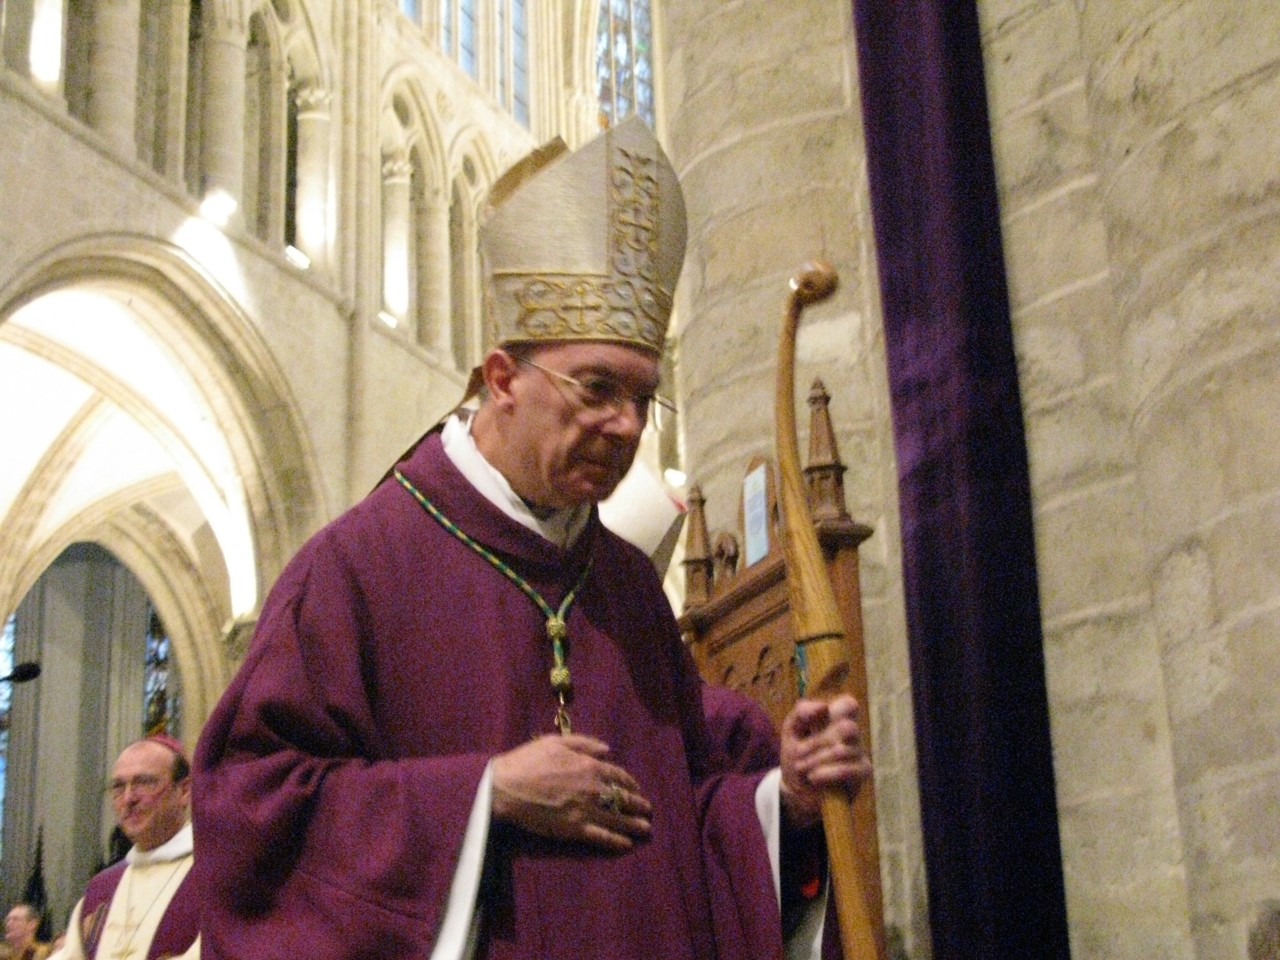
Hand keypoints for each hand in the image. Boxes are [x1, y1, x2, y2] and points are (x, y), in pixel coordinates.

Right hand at [491, 734, 651, 850]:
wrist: (507, 786)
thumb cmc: (528, 760)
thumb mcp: (557, 741)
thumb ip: (584, 743)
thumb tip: (607, 749)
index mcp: (589, 766)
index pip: (619, 775)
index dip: (631, 783)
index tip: (637, 789)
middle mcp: (593, 789)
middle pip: (622, 798)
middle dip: (638, 805)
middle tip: (648, 811)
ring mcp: (585, 810)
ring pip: (617, 819)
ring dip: (634, 824)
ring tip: (646, 829)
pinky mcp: (575, 829)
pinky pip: (601, 836)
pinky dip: (616, 840)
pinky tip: (626, 844)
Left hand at [778, 695, 871, 829]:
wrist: (796, 791)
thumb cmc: (796, 756)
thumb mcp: (790, 731)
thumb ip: (801, 712)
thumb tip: (822, 706)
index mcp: (835, 720)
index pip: (849, 705)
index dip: (840, 707)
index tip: (822, 717)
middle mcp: (851, 735)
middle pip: (848, 727)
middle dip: (817, 743)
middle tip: (799, 753)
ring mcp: (859, 753)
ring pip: (843, 751)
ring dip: (816, 761)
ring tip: (802, 768)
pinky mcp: (862, 772)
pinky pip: (849, 769)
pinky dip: (827, 774)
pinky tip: (814, 777)